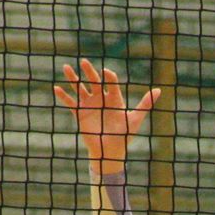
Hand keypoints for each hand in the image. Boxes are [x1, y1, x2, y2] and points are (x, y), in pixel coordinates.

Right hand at [54, 59, 160, 174]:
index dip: (108, 77)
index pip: (111, 83)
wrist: (110, 152)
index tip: (106, 73)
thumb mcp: (135, 119)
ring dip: (73, 79)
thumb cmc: (124, 136)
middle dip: (89, 72)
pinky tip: (56, 88)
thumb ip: (145, 104)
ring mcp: (90, 105)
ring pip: (80, 89)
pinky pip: (70, 103)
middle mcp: (101, 99)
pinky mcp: (80, 114)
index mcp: (114, 99)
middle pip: (94, 82)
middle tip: (84, 62)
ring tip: (66, 67)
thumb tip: (159, 90)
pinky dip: (63, 96)